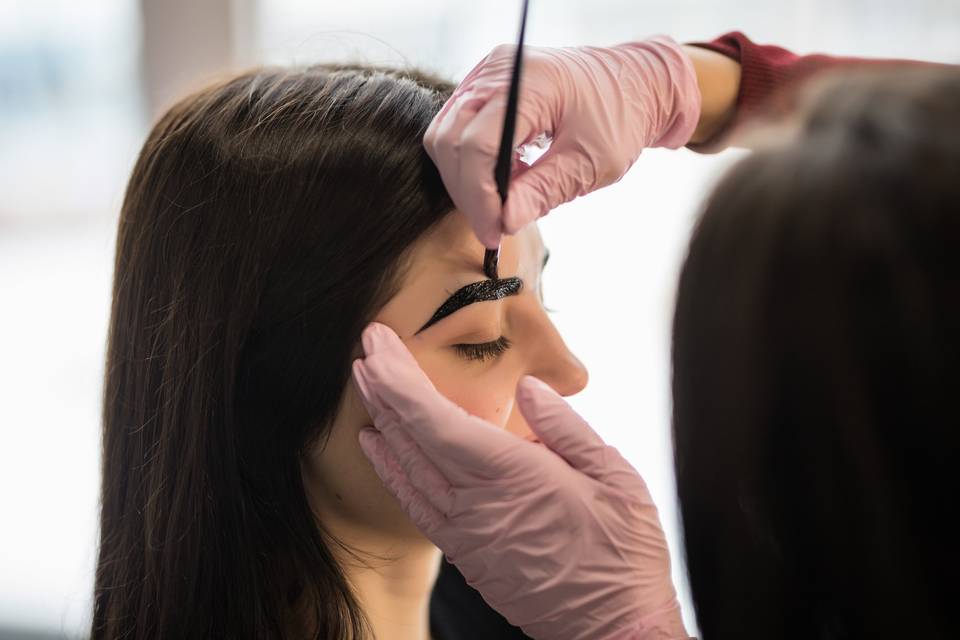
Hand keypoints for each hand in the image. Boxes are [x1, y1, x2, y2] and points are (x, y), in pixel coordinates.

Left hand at [351, 323, 689, 639]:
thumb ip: (566, 428)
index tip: (378, 345)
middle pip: (412, 439)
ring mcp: (467, 535)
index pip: (437, 421)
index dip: (400, 380)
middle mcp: (478, 506)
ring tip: (367, 385)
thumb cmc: (623, 553)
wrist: (616, 629)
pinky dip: (392, 470)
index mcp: (514, 477)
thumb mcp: (615, 477)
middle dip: (384, 389)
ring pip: (407, 471)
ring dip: (383, 423)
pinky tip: (380, 446)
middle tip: (366, 350)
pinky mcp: (467, 555)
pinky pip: (416, 505)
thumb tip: (529, 388)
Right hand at [423, 36, 700, 248]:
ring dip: (467, 178)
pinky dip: (474, 162)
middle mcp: (499, 70)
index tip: (493, 232)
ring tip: (506, 200)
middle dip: (467, 192)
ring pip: (446, 136)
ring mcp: (488, 74)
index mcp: (531, 83)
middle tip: (494, 227)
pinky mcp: (486, 85)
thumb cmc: (621, 116)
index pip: (479, 144)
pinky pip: (459, 128)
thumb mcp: (591, 163)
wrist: (636, 83)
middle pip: (451, 139)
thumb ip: (544, 191)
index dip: (479, 196)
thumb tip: (504, 221)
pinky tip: (506, 179)